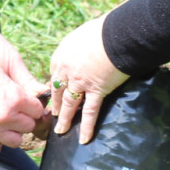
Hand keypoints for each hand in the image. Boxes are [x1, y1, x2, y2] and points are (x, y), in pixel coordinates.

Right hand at [0, 30, 43, 154]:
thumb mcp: (1, 72)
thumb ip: (19, 88)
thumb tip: (33, 99)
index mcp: (15, 97)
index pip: (38, 110)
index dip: (33, 106)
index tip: (26, 104)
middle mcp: (6, 116)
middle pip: (29, 126)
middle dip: (24, 119)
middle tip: (14, 112)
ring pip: (16, 141)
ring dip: (13, 132)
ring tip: (4, 123)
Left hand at [48, 13, 129, 144]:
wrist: (117, 34)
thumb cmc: (104, 30)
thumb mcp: (83, 34)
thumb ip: (79, 46)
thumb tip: (84, 48)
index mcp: (62, 55)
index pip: (54, 74)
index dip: (55, 85)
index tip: (55, 93)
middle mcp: (67, 70)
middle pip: (57, 91)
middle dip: (55, 104)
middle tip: (52, 115)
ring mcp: (80, 82)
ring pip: (69, 105)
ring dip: (65, 119)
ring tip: (61, 131)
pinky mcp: (96, 90)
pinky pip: (90, 112)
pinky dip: (87, 127)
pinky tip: (84, 139)